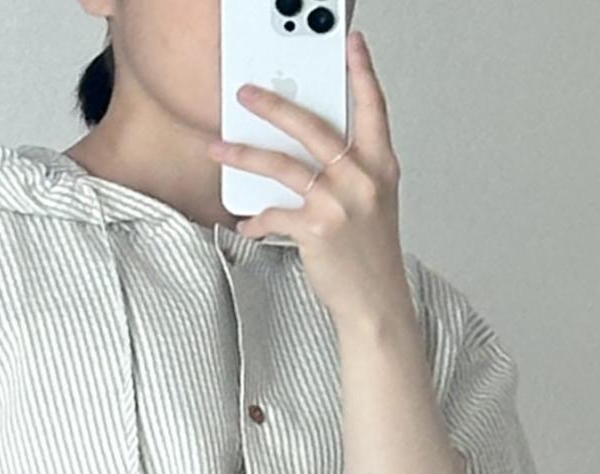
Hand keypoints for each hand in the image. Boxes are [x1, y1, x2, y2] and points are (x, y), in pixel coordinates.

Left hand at [210, 14, 411, 333]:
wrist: (375, 302)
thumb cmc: (369, 255)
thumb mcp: (372, 202)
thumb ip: (350, 170)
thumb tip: (304, 150)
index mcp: (381, 165)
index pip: (373, 107)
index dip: (362, 72)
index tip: (351, 45)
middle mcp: (362, 178)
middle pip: (313, 126)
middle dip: (274, 105)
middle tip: (247, 93)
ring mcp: (339, 203)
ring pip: (282, 165)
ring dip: (244, 154)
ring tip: (218, 147)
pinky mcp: (317, 230)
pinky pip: (275, 214)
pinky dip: (257, 219)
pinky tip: (248, 223)